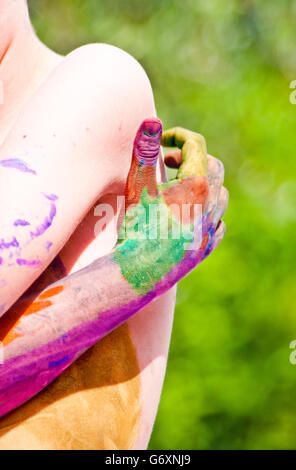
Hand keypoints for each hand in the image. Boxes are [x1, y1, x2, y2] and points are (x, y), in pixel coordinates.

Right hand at [114, 119, 227, 294]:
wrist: (138, 272)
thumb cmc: (136, 228)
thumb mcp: (137, 186)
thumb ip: (145, 151)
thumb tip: (152, 120)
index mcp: (196, 184)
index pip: (195, 145)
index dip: (178, 135)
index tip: (162, 139)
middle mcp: (210, 204)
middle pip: (213, 167)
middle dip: (191, 159)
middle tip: (167, 163)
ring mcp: (210, 227)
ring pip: (221, 195)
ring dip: (203, 184)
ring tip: (178, 187)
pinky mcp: (206, 246)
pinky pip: (218, 222)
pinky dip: (208, 211)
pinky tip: (189, 215)